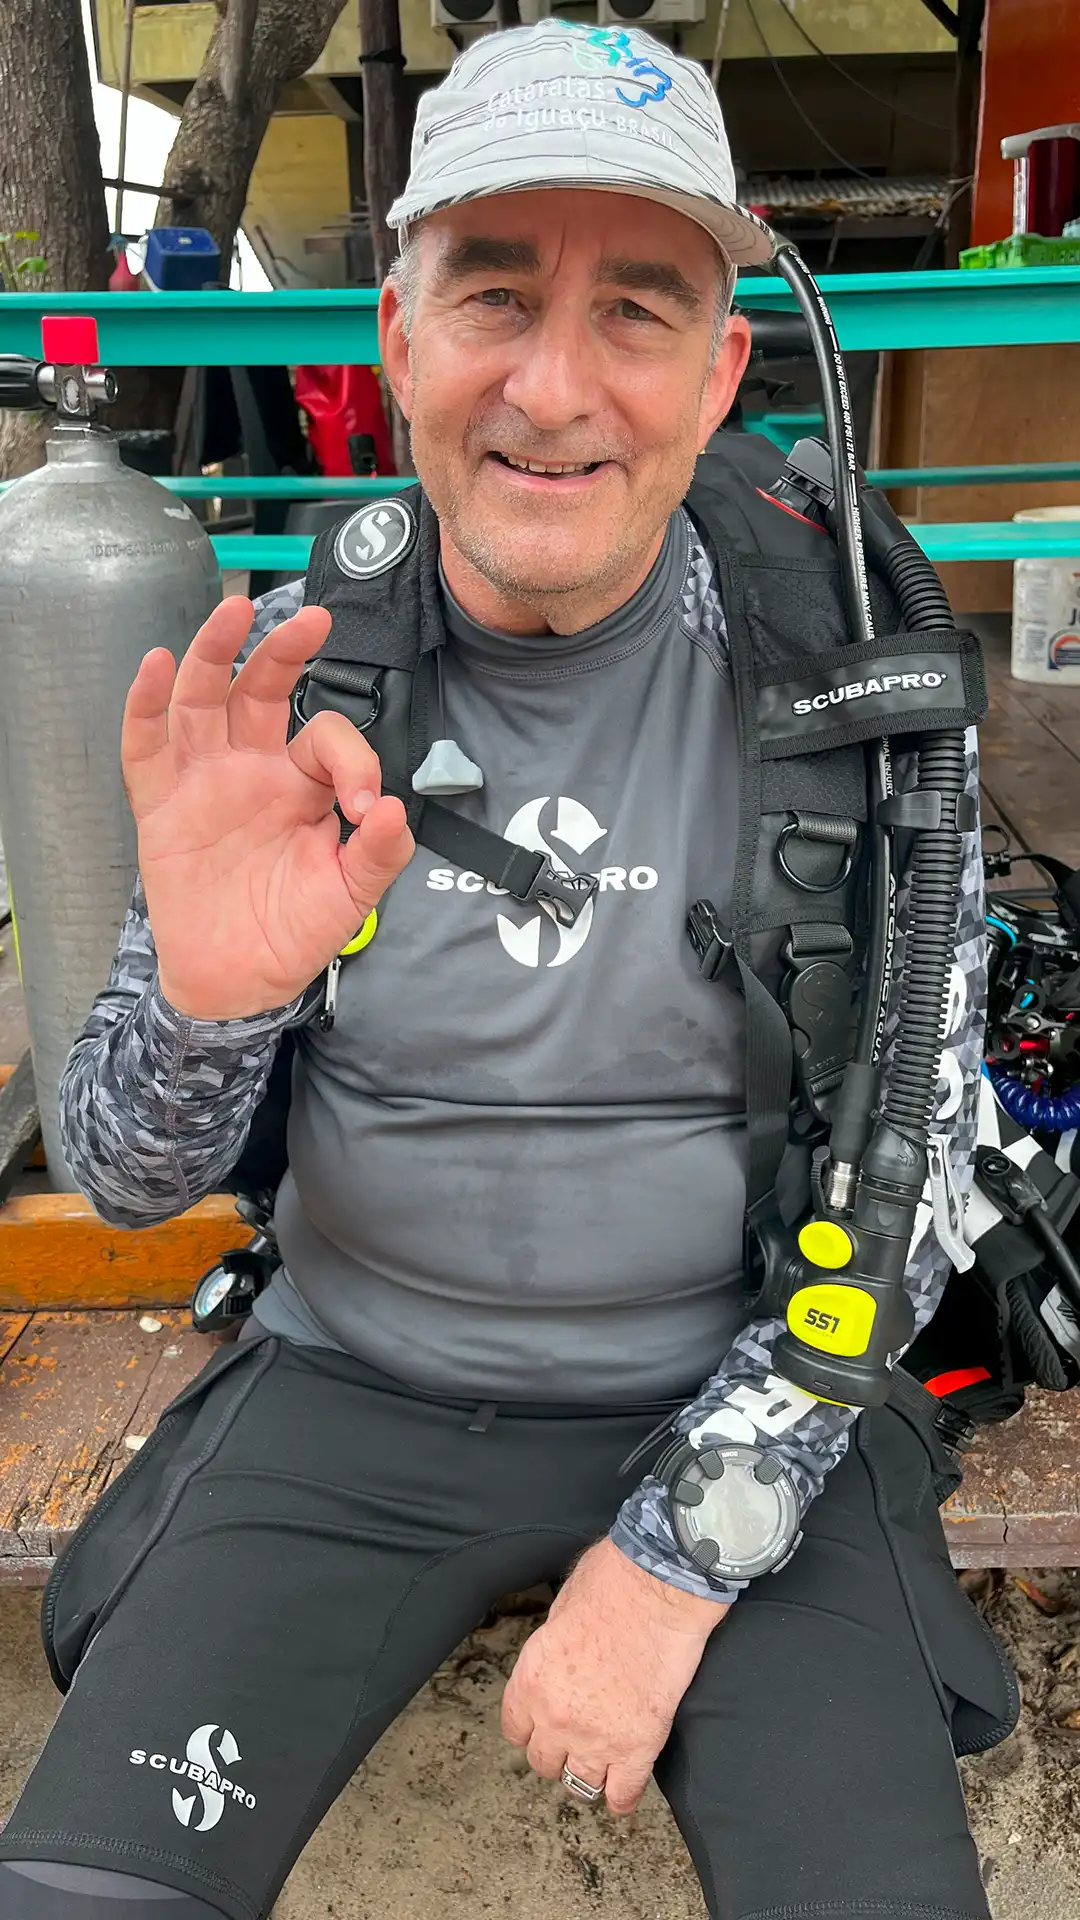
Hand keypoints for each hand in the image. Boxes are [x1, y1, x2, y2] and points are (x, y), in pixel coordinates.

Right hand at [122, 597, 413, 1019]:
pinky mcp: (160, 804)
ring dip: (215, 653)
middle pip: (262, 690)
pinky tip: (156, 666)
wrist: (240, 981)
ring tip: (232, 613)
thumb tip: (393, 807)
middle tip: (312, 620)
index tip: (363, 809)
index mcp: (303, 784)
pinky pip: (146, 746)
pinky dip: (146, 704)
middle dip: (283, 651)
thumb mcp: (351, 895)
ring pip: (203, 700)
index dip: (350, 760)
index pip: (326, 737)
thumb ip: (379, 852)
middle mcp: (253, 768)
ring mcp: (204, 780)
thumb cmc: (295, 930)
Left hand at [501, 1538, 726, 1815]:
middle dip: (558, 1751)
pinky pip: (622, 1793)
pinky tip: (624, 1793)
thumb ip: (554, 1647)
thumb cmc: (612, 1583)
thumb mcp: (559, 1610)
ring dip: (588, 1774)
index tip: (544, 1726)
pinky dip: (622, 1798)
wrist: (657, 1591)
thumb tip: (562, 1654)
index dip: (532, 1728)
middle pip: (544, 1762)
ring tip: (600, 1767)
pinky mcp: (637, 1747)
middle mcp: (555, 1717)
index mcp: (530, 1681)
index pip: (516, 1730)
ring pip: (580, 1783)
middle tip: (576, 1740)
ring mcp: (595, 1738)